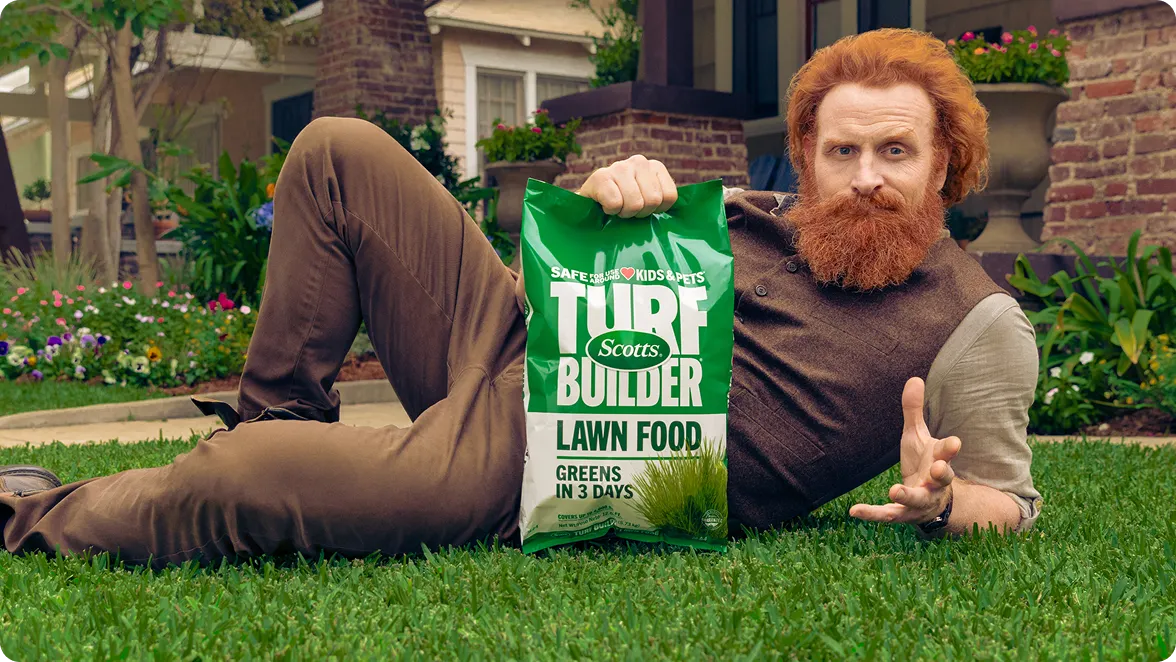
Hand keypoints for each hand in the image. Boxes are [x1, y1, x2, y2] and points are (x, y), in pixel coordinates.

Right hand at [578, 155, 677, 217]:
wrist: (588, 205)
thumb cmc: (622, 205)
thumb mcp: (647, 199)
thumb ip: (664, 201)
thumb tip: (690, 219)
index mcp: (655, 166)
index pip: (669, 196)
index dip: (656, 210)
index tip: (643, 208)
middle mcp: (639, 161)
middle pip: (653, 200)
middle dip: (640, 213)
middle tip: (628, 210)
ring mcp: (619, 167)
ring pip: (635, 203)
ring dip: (624, 213)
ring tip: (616, 207)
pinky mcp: (601, 176)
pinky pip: (616, 203)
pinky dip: (610, 211)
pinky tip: (604, 205)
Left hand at [849, 377, 960, 524]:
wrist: (930, 502)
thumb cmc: (923, 463)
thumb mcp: (918, 437)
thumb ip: (914, 411)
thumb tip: (913, 378)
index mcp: (939, 461)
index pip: (948, 453)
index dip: (950, 449)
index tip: (954, 443)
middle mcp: (935, 483)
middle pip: (942, 478)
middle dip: (941, 473)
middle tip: (938, 468)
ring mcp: (921, 501)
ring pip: (918, 500)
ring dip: (908, 495)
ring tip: (895, 490)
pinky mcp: (904, 514)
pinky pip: (889, 515)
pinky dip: (872, 514)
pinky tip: (853, 511)